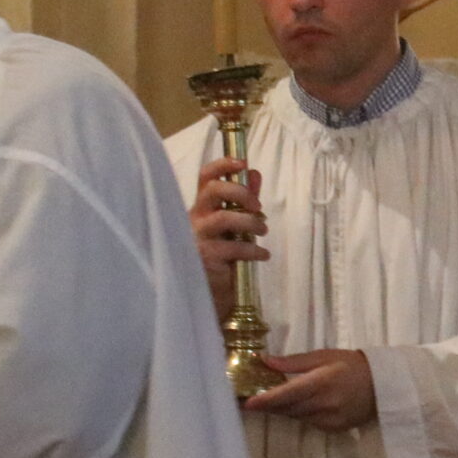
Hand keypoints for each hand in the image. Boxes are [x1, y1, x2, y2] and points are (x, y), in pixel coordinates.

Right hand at [191, 158, 268, 322]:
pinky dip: (254, 249)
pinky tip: (262, 255)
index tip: (243, 163)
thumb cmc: (221, 256)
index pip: (204, 177)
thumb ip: (244, 200)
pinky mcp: (205, 258)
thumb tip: (255, 174)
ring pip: (224, 218)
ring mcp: (197, 238)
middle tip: (258, 206)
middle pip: (212, 190)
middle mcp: (194, 219)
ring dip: (251, 221)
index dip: (222, 165)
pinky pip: (234, 247)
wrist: (210, 294)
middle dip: (240, 192)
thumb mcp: (234, 226)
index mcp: (201, 207)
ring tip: (263, 231)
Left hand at [246, 348, 377, 430]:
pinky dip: (299, 414)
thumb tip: (265, 360)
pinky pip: (308, 422)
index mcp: (322, 382)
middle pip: (287, 408)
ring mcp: (330, 420)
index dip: (266, 400)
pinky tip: (298, 405)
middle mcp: (325, 404)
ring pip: (296, 417)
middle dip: (268, 405)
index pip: (287, 394)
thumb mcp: (324, 356)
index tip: (247, 402)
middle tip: (250, 399)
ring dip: (282, 409)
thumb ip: (293, 362)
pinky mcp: (333, 429)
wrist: (383, 386)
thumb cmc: (352, 365)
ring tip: (270, 400)